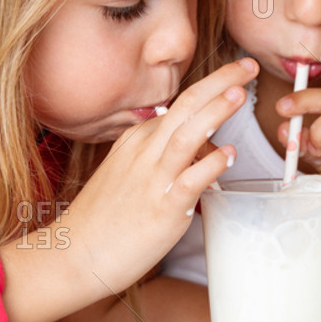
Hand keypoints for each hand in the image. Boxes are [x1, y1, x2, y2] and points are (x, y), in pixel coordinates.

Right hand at [2, 58, 255, 321]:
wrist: (72, 255)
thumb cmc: (102, 220)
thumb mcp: (127, 175)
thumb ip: (160, 158)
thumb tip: (201, 150)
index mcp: (136, 140)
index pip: (180, 105)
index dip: (211, 88)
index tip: (234, 76)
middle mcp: (144, 152)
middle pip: (186, 106)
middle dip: (220, 82)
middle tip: (248, 66)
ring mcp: (152, 178)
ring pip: (188, 134)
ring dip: (216, 111)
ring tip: (241, 94)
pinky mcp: (161, 207)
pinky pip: (190, 179)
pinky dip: (212, 164)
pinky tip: (230, 154)